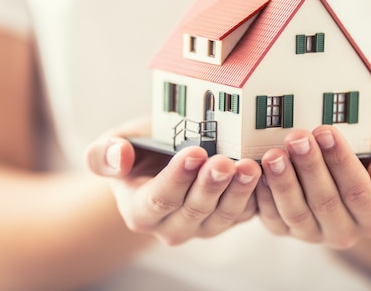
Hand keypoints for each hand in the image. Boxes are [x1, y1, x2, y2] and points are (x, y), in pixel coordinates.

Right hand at [85, 117, 261, 244]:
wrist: (161, 159)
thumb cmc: (137, 150)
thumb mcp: (113, 144)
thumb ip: (104, 154)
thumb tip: (118, 157)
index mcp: (140, 211)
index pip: (159, 199)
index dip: (177, 178)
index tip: (194, 152)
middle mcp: (171, 226)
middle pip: (194, 210)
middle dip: (211, 185)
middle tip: (226, 161)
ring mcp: (203, 226)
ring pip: (223, 216)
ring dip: (239, 192)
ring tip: (250, 167)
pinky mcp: (228, 219)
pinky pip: (245, 213)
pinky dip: (256, 195)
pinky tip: (266, 174)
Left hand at [255, 125, 370, 248]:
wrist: (343, 173)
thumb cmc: (368, 158)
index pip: (358, 191)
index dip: (341, 161)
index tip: (326, 130)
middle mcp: (345, 233)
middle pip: (325, 202)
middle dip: (309, 167)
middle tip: (296, 136)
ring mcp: (312, 234)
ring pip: (296, 212)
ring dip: (283, 182)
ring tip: (274, 154)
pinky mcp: (285, 230)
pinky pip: (272, 217)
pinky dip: (263, 195)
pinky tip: (258, 171)